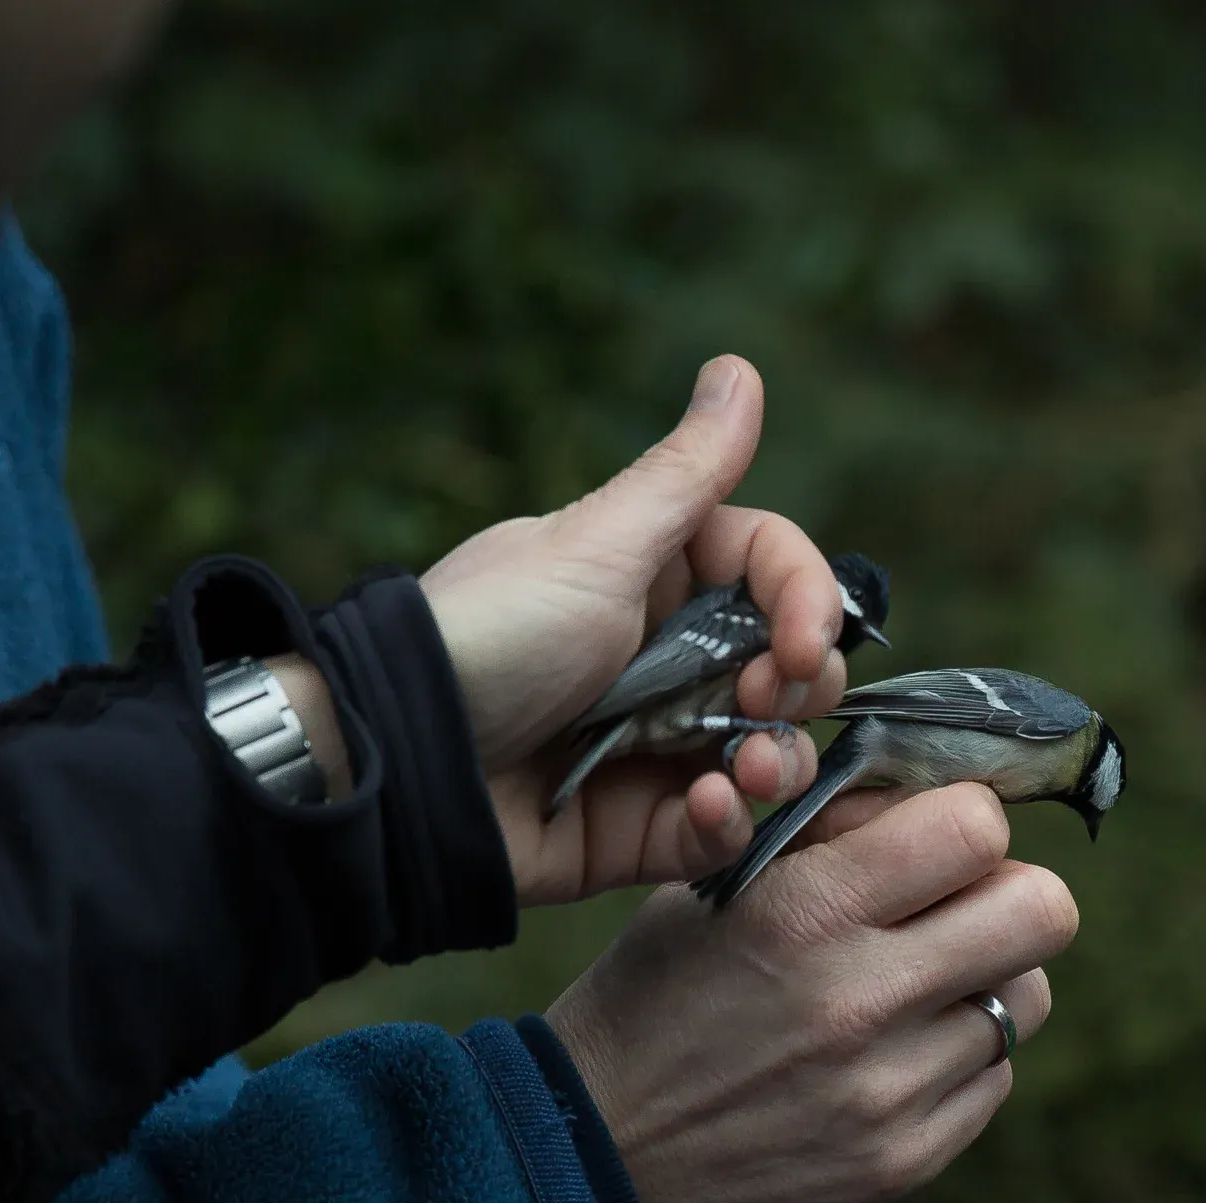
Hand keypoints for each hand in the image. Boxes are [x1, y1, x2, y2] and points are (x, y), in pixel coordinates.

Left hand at [419, 356, 848, 904]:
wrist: (400, 758)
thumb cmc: (492, 634)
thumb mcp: (596, 547)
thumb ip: (686, 474)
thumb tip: (740, 366)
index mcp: (652, 575)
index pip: (770, 570)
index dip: (805, 599)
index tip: (801, 640)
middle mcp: (659, 657)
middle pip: (785, 666)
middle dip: (799, 686)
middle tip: (770, 702)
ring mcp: (649, 746)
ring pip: (764, 753)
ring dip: (777, 762)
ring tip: (750, 772)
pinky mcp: (632, 827)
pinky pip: (713, 832)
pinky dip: (724, 822)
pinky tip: (704, 806)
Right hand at [548, 785, 1077, 1202]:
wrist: (598, 1149)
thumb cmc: (655, 996)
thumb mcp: (712, 887)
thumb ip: (828, 840)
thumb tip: (931, 805)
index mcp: (804, 911)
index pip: (976, 826)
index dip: (964, 822)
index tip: (933, 841)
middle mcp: (860, 1000)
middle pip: (1044, 912)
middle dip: (1006, 895)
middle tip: (955, 909)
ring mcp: (889, 1091)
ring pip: (1028, 1000)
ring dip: (980, 983)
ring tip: (910, 991)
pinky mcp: (902, 1161)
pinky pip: (992, 1080)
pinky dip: (953, 1059)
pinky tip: (885, 1058)